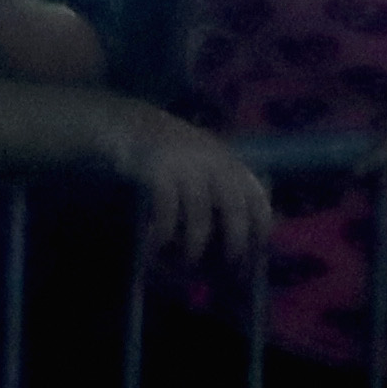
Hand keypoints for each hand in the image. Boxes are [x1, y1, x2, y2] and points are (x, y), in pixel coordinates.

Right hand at [112, 112, 275, 267]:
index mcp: (229, 161)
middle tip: (226, 266)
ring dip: (195, 246)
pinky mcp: (157, 171)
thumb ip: (224, 184)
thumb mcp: (205, 158)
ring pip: (199, 217)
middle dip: (233, 243)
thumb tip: (248, 227)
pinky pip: (167, 210)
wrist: (126, 121)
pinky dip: (165, 232)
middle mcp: (213, 162)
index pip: (256, 198)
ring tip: (186, 263)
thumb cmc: (169, 150)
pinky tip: (158, 245)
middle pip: (234, 210)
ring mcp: (185, 166)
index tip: (255, 251)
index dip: (260, 227)